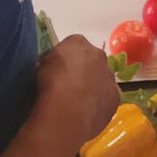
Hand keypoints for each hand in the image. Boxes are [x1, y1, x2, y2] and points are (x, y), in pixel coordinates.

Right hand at [35, 35, 119, 151]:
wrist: (66, 110)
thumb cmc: (49, 85)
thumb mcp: (41, 65)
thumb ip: (52, 61)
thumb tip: (54, 67)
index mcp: (77, 42)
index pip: (73, 45)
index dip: (65, 59)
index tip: (58, 71)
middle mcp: (98, 55)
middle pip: (91, 61)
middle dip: (83, 71)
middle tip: (69, 87)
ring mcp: (109, 76)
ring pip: (102, 79)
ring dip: (93, 87)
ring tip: (78, 103)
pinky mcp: (116, 97)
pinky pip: (107, 98)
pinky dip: (99, 103)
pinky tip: (87, 113)